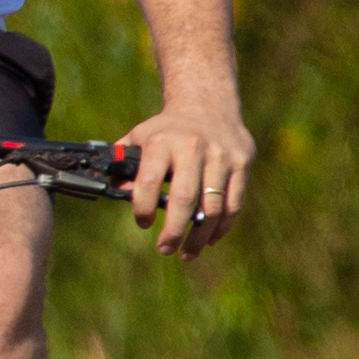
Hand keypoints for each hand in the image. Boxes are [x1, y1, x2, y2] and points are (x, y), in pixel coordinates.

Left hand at [117, 91, 252, 253]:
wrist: (208, 105)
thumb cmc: (165, 130)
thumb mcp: (139, 137)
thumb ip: (125, 164)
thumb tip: (115, 193)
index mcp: (161, 141)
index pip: (149, 180)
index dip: (142, 206)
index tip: (142, 223)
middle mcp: (193, 147)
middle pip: (184, 198)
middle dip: (173, 229)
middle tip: (165, 249)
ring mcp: (221, 156)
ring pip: (212, 206)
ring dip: (199, 236)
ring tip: (186, 253)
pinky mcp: (242, 164)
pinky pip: (233, 203)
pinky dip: (222, 226)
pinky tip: (209, 239)